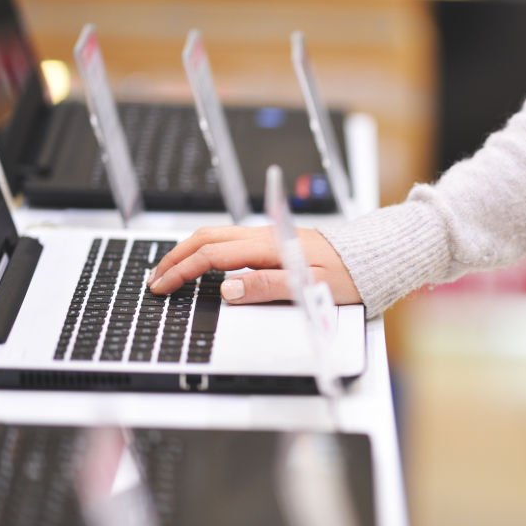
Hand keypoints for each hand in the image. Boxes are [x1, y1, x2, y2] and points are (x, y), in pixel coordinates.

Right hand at [147, 226, 361, 304]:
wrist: (371, 258)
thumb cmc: (347, 275)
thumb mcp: (309, 288)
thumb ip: (267, 287)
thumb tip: (228, 289)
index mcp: (269, 247)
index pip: (212, 255)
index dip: (182, 271)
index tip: (162, 287)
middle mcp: (265, 236)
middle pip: (206, 239)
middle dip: (175, 258)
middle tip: (154, 279)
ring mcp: (268, 236)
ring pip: (216, 236)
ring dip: (188, 251)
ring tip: (170, 270)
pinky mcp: (274, 241)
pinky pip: (230, 240)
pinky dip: (206, 250)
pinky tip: (202, 263)